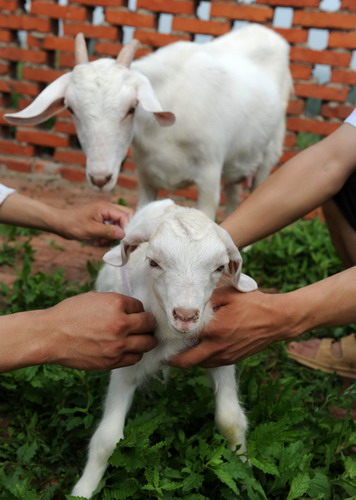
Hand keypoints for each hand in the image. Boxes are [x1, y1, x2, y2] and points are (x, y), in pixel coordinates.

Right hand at [42, 291, 156, 369]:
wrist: (52, 336)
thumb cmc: (70, 314)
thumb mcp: (95, 298)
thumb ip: (116, 303)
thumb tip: (132, 309)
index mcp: (116, 304)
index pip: (141, 307)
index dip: (136, 310)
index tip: (131, 313)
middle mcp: (121, 324)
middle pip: (149, 325)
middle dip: (147, 324)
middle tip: (143, 325)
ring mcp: (118, 345)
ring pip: (148, 343)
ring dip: (145, 339)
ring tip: (139, 338)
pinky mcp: (113, 361)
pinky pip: (135, 358)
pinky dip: (135, 353)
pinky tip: (128, 348)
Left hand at [53, 201, 132, 240]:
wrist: (59, 223)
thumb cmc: (73, 225)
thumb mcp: (91, 230)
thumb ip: (108, 231)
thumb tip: (123, 234)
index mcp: (106, 208)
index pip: (126, 216)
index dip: (128, 228)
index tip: (123, 240)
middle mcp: (108, 208)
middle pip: (126, 218)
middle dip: (123, 231)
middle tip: (115, 241)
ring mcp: (105, 214)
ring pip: (119, 224)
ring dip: (114, 235)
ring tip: (102, 242)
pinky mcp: (102, 219)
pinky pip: (111, 227)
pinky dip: (108, 236)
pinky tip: (98, 241)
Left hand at [168, 286, 290, 367]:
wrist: (277, 319)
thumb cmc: (253, 303)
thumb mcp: (227, 295)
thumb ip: (207, 300)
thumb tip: (189, 304)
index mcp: (214, 330)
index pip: (184, 339)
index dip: (170, 341)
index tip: (160, 337)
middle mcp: (218, 347)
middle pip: (187, 362)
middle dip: (173, 361)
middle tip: (164, 354)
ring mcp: (226, 356)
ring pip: (199, 364)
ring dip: (188, 360)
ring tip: (180, 350)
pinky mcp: (233, 359)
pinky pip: (212, 363)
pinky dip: (202, 358)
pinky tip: (200, 348)